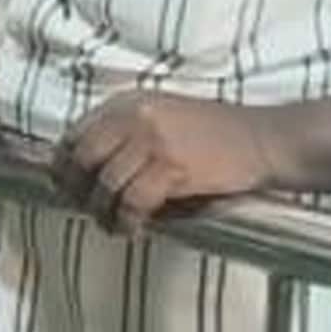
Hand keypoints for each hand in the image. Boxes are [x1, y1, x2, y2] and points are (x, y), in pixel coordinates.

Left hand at [56, 91, 286, 232]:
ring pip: (104, 184)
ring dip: (102, 212)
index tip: (66, 187)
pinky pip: (132, 201)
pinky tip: (133, 229)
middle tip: (86, 209)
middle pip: (82, 158)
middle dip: (76, 190)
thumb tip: (85, 171)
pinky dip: (127, 221)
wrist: (266, 140)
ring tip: (112, 225)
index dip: (64, 165)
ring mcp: (152, 139)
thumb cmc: (215, 137)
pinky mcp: (172, 166)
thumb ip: (125, 134)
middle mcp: (134, 115)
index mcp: (127, 102)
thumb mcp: (163, 117)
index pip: (75, 134)